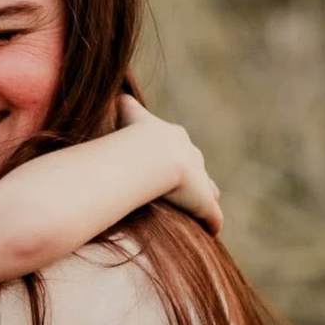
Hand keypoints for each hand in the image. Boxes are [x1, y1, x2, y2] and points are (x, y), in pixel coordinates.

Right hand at [116, 95, 222, 234]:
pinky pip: (212, 217)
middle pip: (197, 167)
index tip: (163, 166)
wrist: (152, 156)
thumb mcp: (127, 112)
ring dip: (204, 199)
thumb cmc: (134, 136)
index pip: (178, 146)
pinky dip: (211, 223)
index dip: (172, 156)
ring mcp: (201, 181)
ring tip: (196, 212)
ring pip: (209, 190)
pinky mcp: (205, 204)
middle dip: (191, 177)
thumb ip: (122, 102)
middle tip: (181, 190)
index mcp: (175, 138)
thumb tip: (112, 93)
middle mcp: (192, 157)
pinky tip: (208, 232)